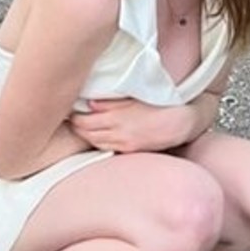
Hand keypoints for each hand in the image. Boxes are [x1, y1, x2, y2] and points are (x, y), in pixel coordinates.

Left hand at [69, 98, 190, 154]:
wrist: (180, 122)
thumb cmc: (159, 105)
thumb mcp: (133, 99)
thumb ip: (110, 103)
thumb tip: (90, 104)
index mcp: (117, 120)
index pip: (85, 122)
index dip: (74, 117)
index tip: (68, 110)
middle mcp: (119, 135)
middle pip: (87, 134)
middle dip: (76, 126)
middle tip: (69, 117)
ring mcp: (125, 145)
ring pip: (95, 143)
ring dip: (85, 135)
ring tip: (79, 125)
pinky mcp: (131, 151)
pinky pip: (107, 147)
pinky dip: (97, 142)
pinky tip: (95, 135)